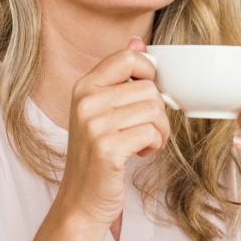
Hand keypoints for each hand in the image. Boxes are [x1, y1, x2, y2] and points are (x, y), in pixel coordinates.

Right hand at [54, 38, 170, 228]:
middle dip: (157, 111)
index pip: (128, 57)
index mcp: (84, 86)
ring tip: (144, 142)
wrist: (82, 199)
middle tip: (146, 130)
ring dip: (159, 131)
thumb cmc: (97, 154)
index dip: (149, 72)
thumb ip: (119, 75)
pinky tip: (140, 153)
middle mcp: (86, 101)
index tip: (147, 95)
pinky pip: (151, 132)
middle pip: (148, 87)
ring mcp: (95, 124)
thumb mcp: (103, 110)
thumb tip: (139, 41)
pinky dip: (154, 144)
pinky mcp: (107, 148)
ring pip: (154, 110)